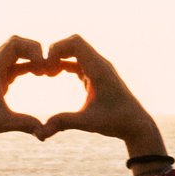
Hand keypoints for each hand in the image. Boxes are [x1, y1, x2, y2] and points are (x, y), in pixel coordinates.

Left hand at [0, 37, 47, 146]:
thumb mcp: (1, 123)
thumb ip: (24, 124)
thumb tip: (45, 132)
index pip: (13, 43)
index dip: (33, 49)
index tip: (44, 65)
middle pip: (15, 44)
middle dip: (35, 51)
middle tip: (48, 67)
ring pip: (14, 54)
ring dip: (31, 58)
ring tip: (46, 72)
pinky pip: (13, 65)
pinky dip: (27, 66)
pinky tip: (39, 75)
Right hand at [36, 36, 163, 151]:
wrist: (135, 123)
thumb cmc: (115, 121)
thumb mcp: (87, 123)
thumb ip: (63, 123)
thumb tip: (39, 134)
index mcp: (98, 69)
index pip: (76, 43)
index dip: (56, 50)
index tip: (45, 69)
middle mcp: (99, 64)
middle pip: (74, 42)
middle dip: (55, 51)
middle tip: (41, 70)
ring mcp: (98, 69)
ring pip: (75, 50)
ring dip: (58, 57)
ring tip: (45, 74)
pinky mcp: (96, 75)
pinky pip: (77, 61)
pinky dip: (63, 64)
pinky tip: (53, 76)